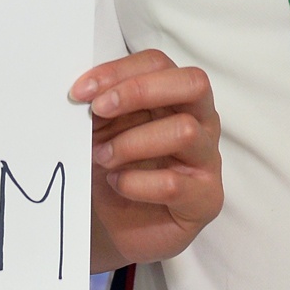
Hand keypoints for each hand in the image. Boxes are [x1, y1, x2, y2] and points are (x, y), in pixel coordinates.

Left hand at [70, 50, 222, 271]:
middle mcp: (201, 120)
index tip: (81, 91)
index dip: (119, 71)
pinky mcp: (205, 199)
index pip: (158, 63)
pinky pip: (174, 183)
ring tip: (102, 157)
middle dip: (139, 91)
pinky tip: (117, 183)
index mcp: (177, 95)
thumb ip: (103, 107)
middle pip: (193, 83)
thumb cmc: (114, 167)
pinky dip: (136, 182)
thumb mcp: (104, 130)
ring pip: (185, 131)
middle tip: (98, 110)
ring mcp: (208, 159)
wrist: (116, 226)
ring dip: (132, 142)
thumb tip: (84, 91)